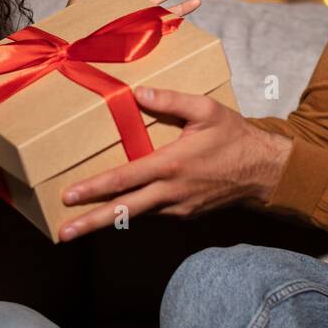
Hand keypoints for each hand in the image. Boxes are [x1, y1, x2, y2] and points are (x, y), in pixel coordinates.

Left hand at [56, 85, 291, 239]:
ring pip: (137, 215)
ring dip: (108, 220)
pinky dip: (134, 212)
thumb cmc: (235, 137)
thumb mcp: (206, 110)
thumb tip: (138, 94)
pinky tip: (118, 208)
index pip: (124, 180)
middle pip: (123, 212)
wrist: (265, 172)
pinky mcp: (185, 215)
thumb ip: (171, 101)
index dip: (94, 188)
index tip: (68, 195)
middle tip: (62, 234)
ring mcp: (178, 208)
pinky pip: (154, 212)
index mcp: (170, 166)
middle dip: (89, 223)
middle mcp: (170, 193)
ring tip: (80, 224)